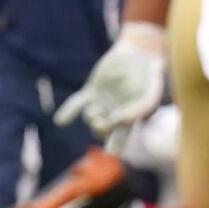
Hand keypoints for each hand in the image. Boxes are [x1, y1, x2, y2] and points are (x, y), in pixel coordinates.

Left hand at [53, 22, 167, 137]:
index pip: (120, 139)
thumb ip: (135, 112)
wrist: (138, 54)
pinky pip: (77, 104)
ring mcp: (101, 103)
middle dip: (99, 130)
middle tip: (101, 124)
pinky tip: (60, 121)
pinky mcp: (91, 91)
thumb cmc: (148, 77)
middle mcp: (113, 113)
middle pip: (100, 130)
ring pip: (89, 117)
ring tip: (95, 112)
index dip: (115, 147)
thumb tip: (116, 122)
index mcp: (129, 119)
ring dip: (90, 117)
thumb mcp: (147, 96)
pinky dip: (68, 112)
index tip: (112, 153)